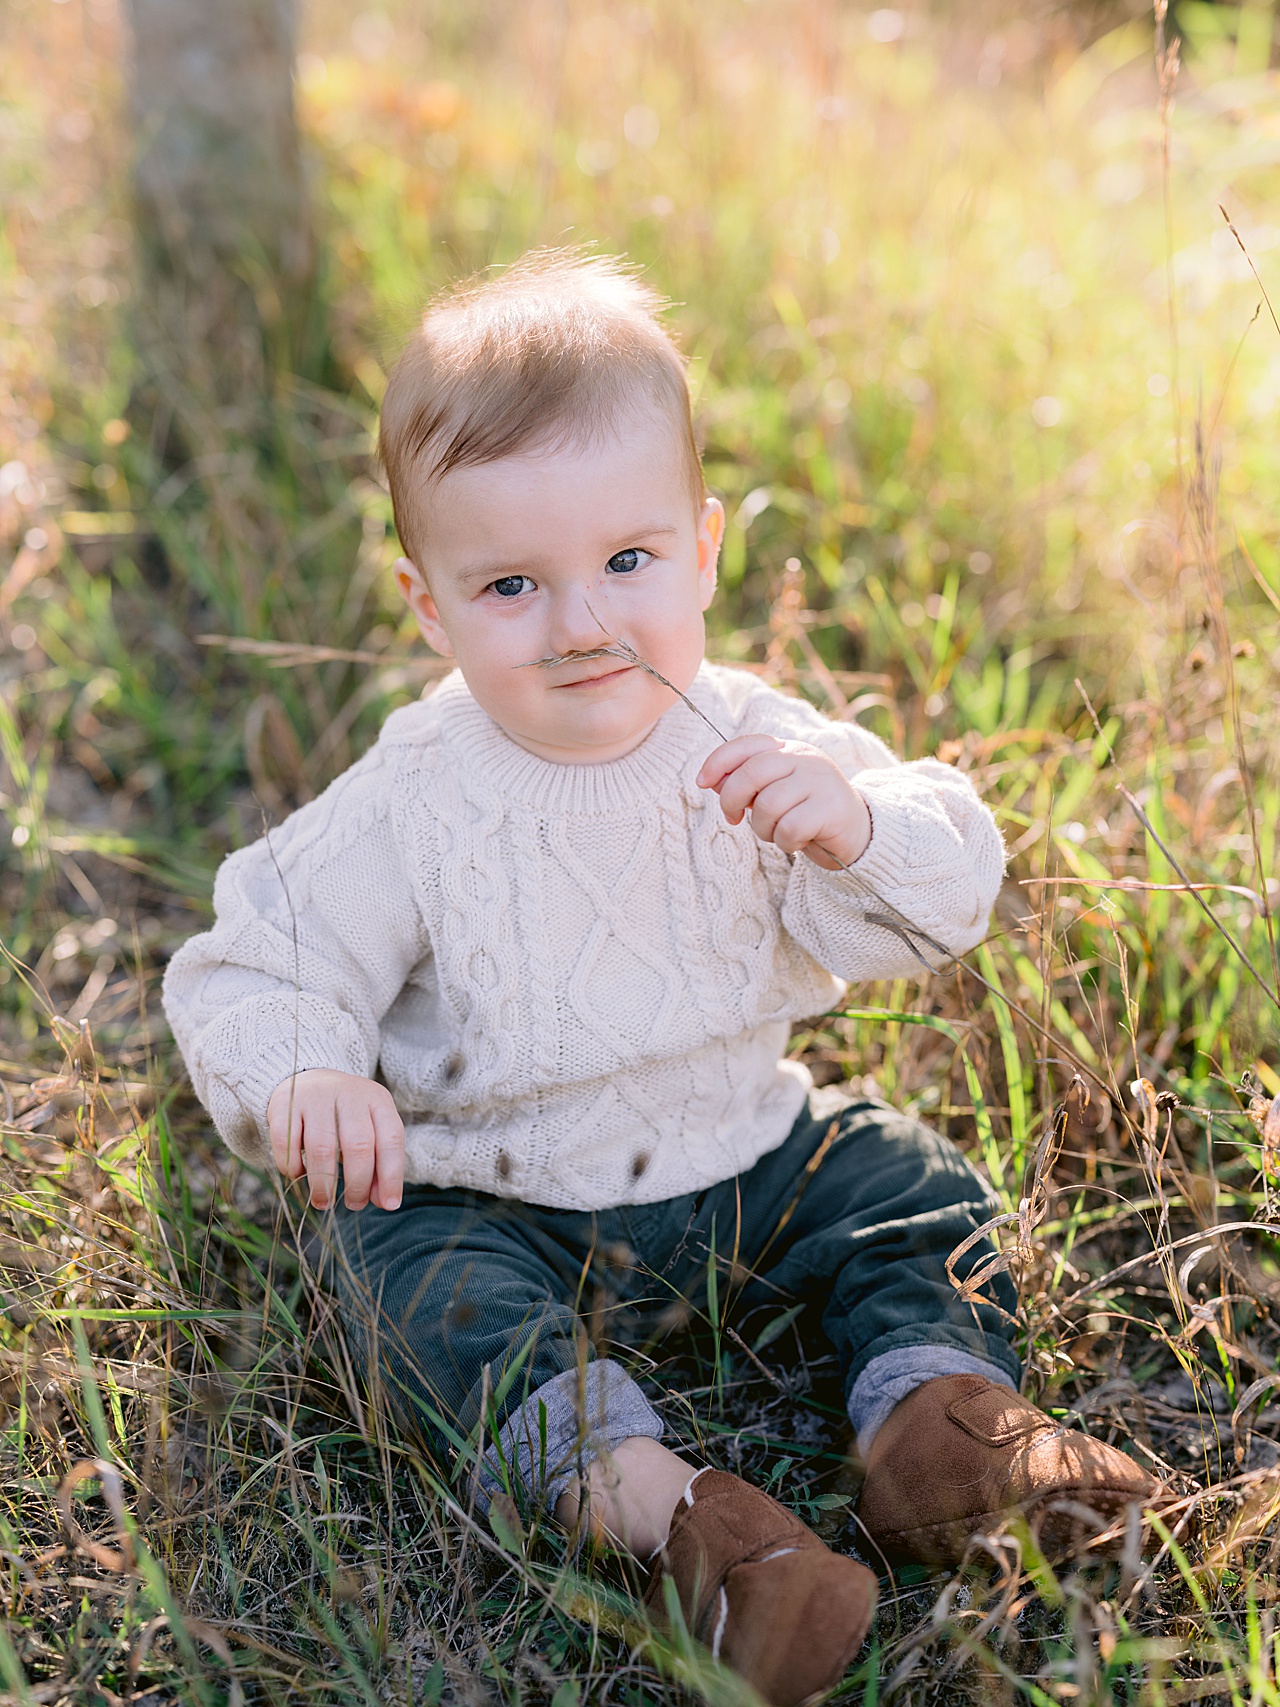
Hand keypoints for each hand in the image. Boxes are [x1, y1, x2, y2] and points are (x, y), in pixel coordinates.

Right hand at [267, 1069, 404, 1211]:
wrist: (309, 1078)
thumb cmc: (346, 1115)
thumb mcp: (371, 1129)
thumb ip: (380, 1163)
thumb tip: (385, 1202)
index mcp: (377, 1099)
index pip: (390, 1139)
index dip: (391, 1176)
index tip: (389, 1205)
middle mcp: (348, 1094)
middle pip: (358, 1145)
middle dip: (357, 1184)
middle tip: (354, 1205)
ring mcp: (315, 1097)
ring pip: (321, 1148)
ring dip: (323, 1184)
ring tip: (324, 1202)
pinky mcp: (284, 1105)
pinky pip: (287, 1144)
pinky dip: (292, 1167)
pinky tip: (298, 1175)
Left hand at [696, 735, 871, 869]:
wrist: (857, 833)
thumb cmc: (806, 814)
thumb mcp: (774, 794)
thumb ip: (745, 784)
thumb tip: (710, 780)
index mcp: (790, 750)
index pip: (748, 744)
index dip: (719, 761)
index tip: (701, 782)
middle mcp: (806, 759)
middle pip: (752, 773)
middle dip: (731, 800)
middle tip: (733, 819)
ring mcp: (821, 781)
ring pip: (768, 805)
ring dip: (762, 828)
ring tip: (776, 833)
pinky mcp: (831, 808)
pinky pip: (789, 828)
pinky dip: (785, 842)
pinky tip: (797, 842)